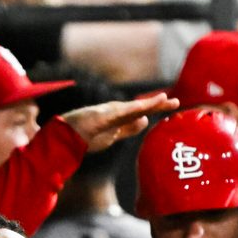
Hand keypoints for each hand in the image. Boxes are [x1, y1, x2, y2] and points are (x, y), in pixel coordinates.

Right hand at [61, 93, 178, 152]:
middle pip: (139, 108)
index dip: (156, 107)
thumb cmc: (84, 135)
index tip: (172, 103)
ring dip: (146, 105)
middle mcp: (114, 112)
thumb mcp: (113, 133)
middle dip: (156, 104)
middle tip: (174, 101)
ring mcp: (107, 115)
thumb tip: (146, 122)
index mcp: (118, 116)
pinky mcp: (99, 119)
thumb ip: (128, 128)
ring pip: (131, 109)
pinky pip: (117, 116)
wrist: (63, 138)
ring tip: (163, 100)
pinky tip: (141, 112)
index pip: (141, 111)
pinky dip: (129, 112)